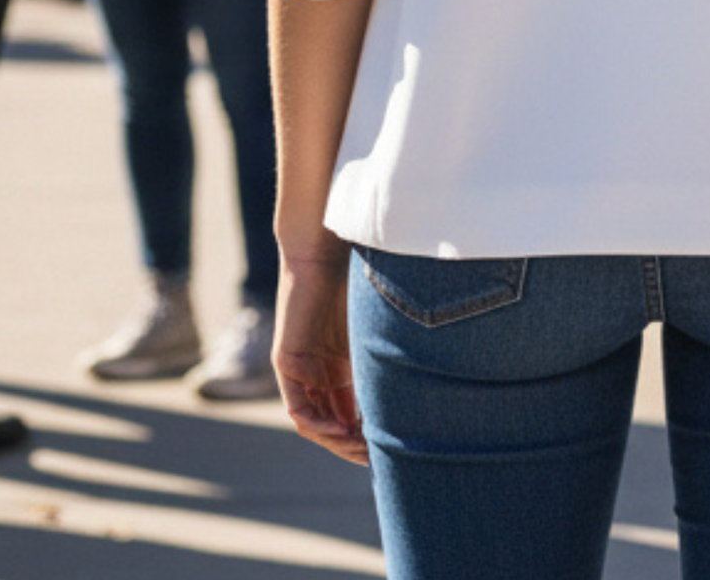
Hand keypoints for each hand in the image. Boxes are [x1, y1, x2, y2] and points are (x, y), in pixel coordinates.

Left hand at [273, 250, 367, 465]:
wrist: (324, 251)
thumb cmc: (355, 281)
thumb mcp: (372, 333)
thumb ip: (382, 361)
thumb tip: (423, 390)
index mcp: (338, 368)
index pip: (348, 415)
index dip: (365, 437)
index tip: (387, 451)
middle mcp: (317, 374)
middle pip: (331, 424)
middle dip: (352, 445)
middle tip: (375, 458)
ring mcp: (300, 370)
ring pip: (313, 422)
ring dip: (335, 440)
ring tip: (359, 448)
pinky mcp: (286, 362)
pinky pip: (297, 406)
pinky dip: (316, 423)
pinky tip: (338, 429)